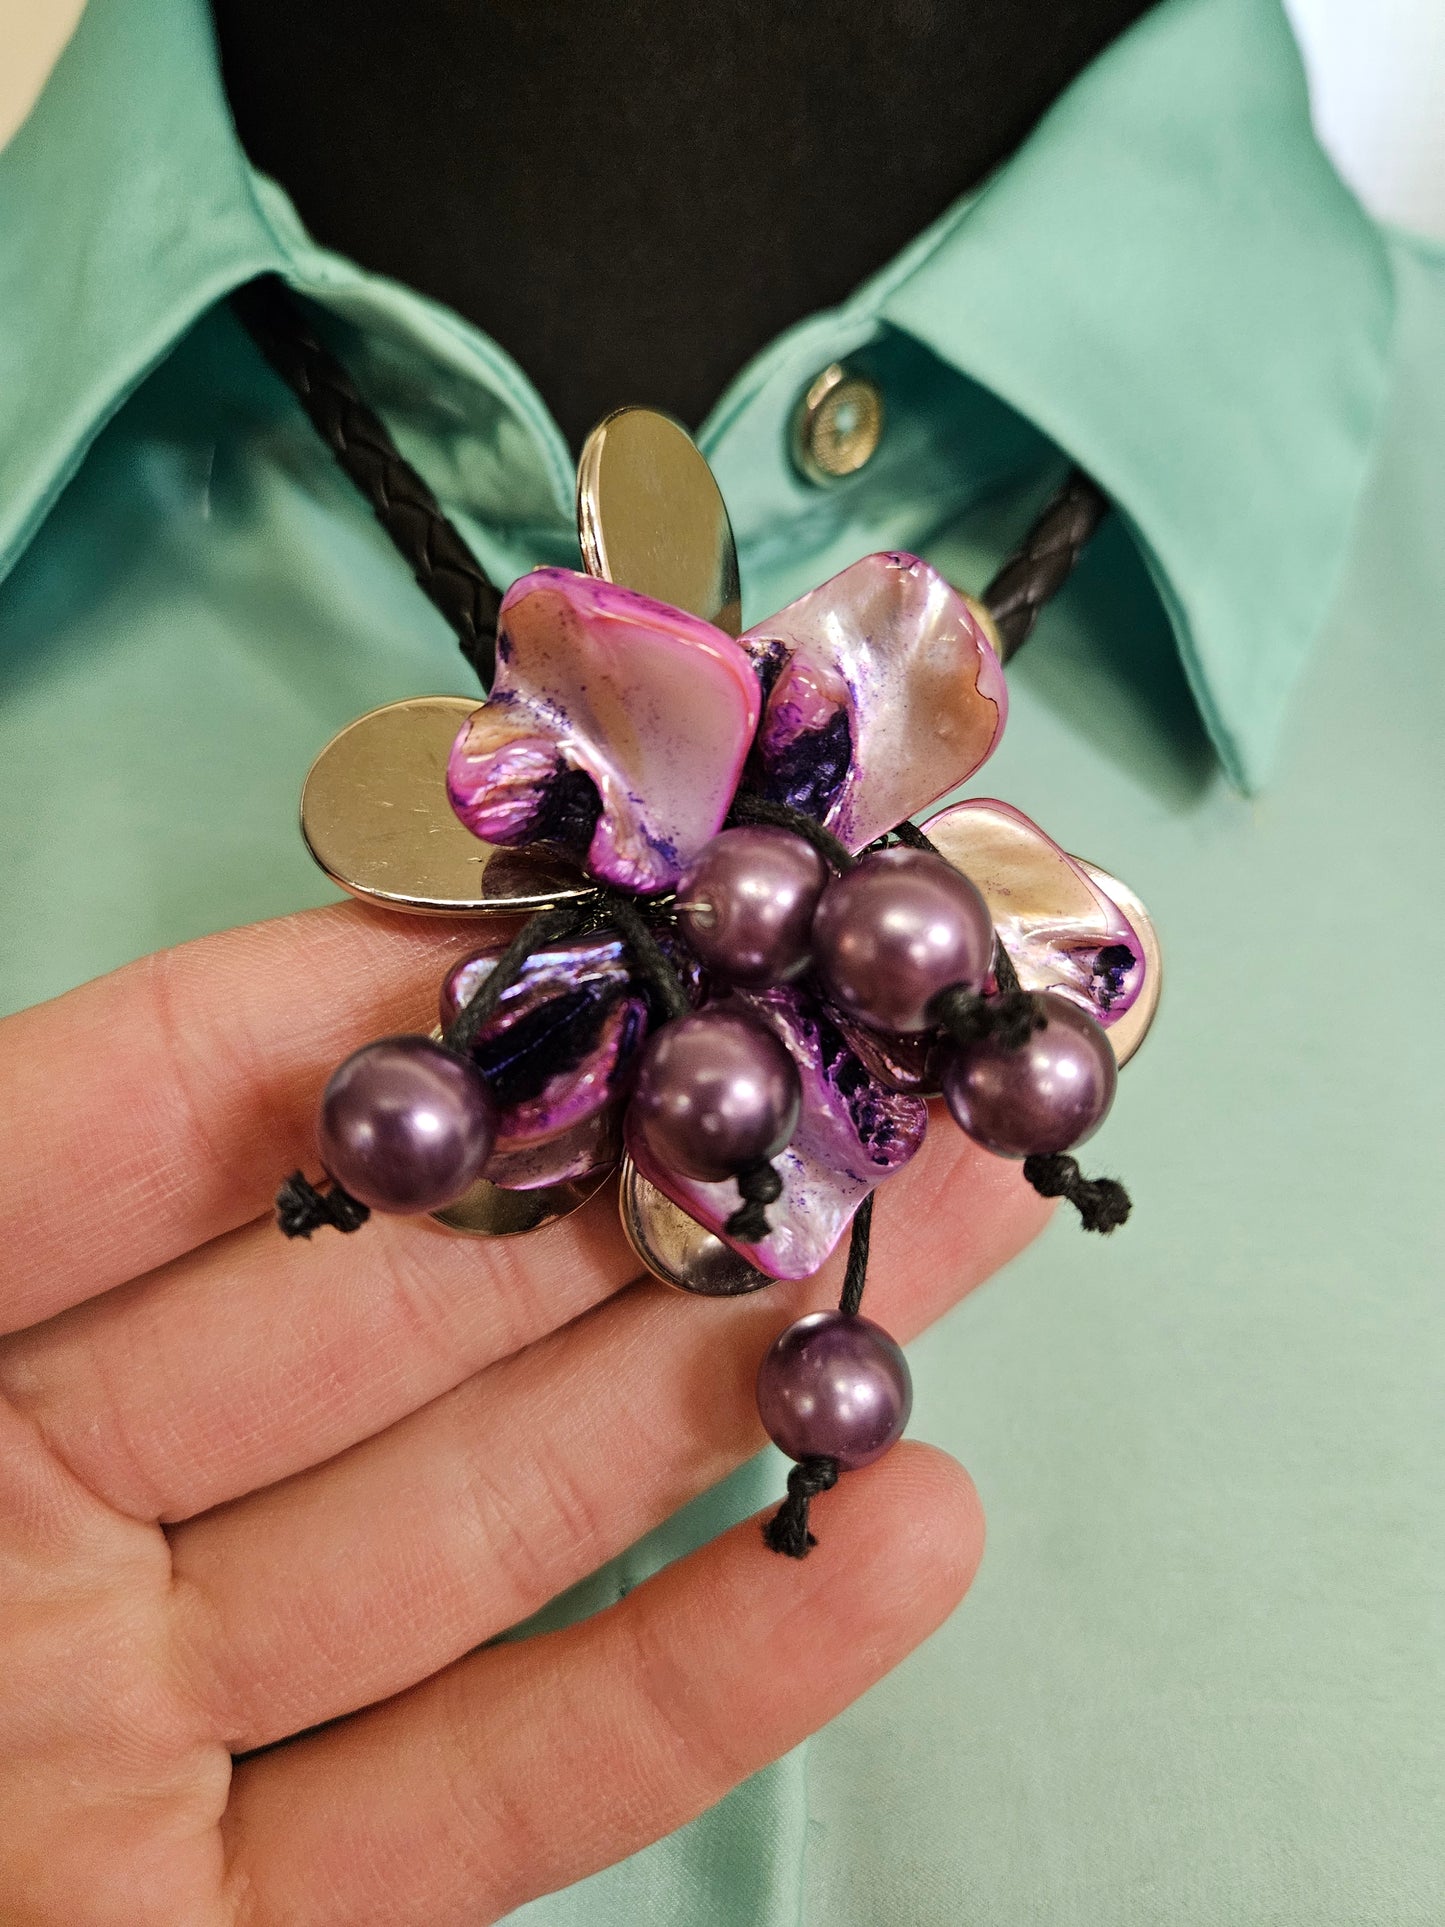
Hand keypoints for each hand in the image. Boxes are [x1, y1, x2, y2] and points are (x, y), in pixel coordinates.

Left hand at [0, 905, 1048, 1926]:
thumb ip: (15, 1160)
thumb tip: (327, 963)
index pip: (148, 1121)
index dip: (371, 1008)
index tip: (599, 912)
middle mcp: (30, 1522)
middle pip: (380, 1308)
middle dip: (632, 1161)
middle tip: (860, 1052)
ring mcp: (143, 1743)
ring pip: (483, 1527)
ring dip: (727, 1382)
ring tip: (950, 1235)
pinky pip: (494, 1795)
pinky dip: (701, 1681)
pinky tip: (894, 1542)